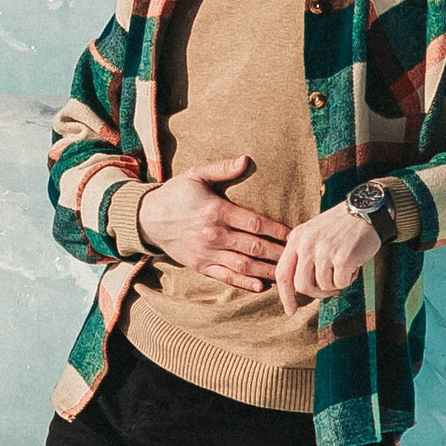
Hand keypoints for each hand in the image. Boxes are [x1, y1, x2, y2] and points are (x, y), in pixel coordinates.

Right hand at [135, 157, 289, 292]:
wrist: (147, 219)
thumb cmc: (175, 194)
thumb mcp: (196, 174)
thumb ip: (222, 168)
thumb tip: (246, 159)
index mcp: (217, 211)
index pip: (256, 224)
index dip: (278, 231)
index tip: (295, 234)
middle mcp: (214, 235)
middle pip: (255, 247)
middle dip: (279, 252)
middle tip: (298, 255)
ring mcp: (207, 254)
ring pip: (244, 265)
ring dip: (267, 270)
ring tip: (287, 272)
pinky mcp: (200, 266)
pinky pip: (226, 277)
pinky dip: (244, 283)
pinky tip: (261, 285)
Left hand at [275, 202, 380, 315]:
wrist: (367, 211)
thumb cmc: (341, 227)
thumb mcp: (313, 234)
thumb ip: (303, 256)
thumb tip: (299, 288)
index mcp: (296, 238)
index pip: (282, 273)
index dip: (285, 296)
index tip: (290, 310)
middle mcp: (307, 244)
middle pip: (301, 285)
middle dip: (316, 293)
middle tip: (330, 289)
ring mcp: (324, 251)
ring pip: (323, 286)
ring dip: (336, 283)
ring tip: (345, 267)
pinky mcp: (342, 258)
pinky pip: (341, 283)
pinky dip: (349, 279)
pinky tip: (354, 264)